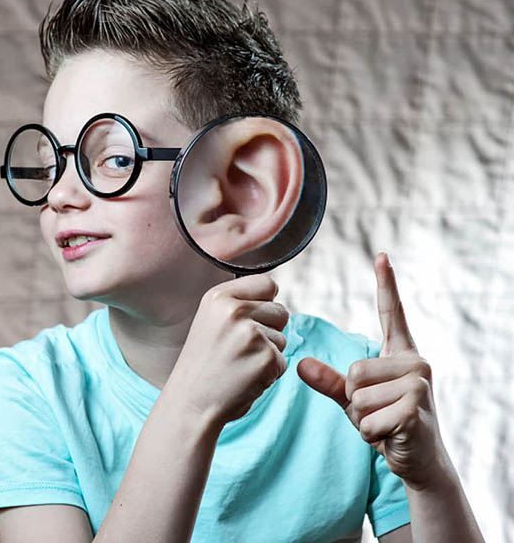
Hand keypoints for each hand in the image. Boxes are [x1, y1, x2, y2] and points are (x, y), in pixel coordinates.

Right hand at [167, 273, 288, 428]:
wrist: (190, 405)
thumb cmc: (204, 363)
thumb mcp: (211, 320)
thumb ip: (239, 303)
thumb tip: (275, 295)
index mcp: (219, 297)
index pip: (267, 283)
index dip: (265, 303)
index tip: (249, 320)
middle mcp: (235, 311)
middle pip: (281, 311)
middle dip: (269, 330)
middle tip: (241, 348)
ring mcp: (252, 335)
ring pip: (283, 338)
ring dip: (268, 353)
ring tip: (239, 364)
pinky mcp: (266, 359)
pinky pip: (283, 361)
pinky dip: (270, 373)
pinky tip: (245, 378)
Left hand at [297, 252, 446, 488]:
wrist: (419, 462)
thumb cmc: (387, 423)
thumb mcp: (354, 400)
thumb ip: (329, 381)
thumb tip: (299, 365)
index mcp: (401, 354)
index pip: (392, 313)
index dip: (386, 284)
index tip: (381, 255)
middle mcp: (415, 362)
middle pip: (354, 370)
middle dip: (354, 399)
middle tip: (378, 411)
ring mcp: (419, 384)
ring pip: (357, 395)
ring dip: (362, 419)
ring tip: (385, 423)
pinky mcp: (416, 409)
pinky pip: (367, 418)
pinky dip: (370, 434)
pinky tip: (390, 437)